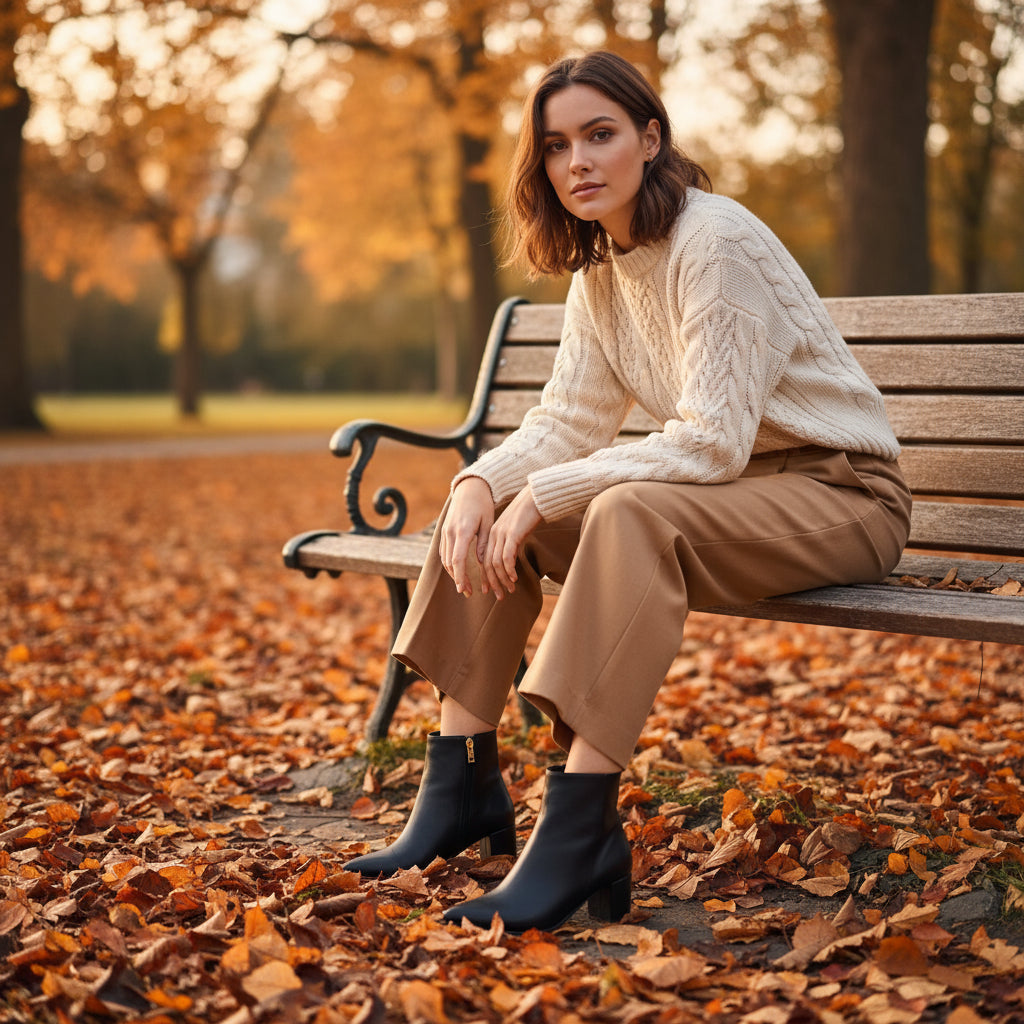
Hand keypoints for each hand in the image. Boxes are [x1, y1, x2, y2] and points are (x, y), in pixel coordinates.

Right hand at [439, 477, 493, 596]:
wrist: (470, 487)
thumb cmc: (483, 504)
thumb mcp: (488, 523)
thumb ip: (483, 543)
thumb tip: (481, 563)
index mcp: (463, 531)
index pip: (458, 560)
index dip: (460, 577)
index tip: (464, 590)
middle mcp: (450, 532)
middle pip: (450, 563)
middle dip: (458, 579)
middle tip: (468, 592)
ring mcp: (445, 531)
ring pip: (445, 559)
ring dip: (453, 573)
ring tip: (464, 585)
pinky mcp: (444, 530)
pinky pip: (444, 552)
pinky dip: (450, 564)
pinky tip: (458, 571)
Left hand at [484, 487, 541, 598]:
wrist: (536, 497)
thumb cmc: (528, 514)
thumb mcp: (515, 531)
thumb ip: (510, 545)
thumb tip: (510, 562)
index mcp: (492, 535)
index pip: (484, 560)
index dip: (486, 577)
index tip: (489, 591)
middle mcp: (494, 535)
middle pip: (487, 564)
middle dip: (493, 583)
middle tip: (499, 597)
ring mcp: (502, 534)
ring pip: (496, 563)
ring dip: (502, 580)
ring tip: (510, 590)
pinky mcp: (513, 534)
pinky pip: (507, 557)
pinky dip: (509, 570)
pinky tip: (515, 579)